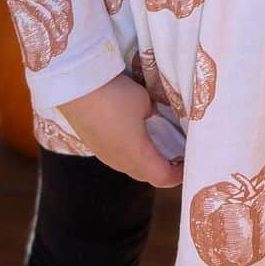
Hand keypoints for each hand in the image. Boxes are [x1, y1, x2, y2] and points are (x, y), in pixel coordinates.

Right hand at [58, 71, 183, 187]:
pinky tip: (132, 131)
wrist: (75, 88)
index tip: (188, 161)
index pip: (163, 177)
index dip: (179, 174)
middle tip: (176, 151)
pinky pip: (117, 155)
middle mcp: (120, 162)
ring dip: (145, 158)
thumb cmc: (116, 97)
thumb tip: (153, 119)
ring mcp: (104, 155)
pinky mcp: (93, 143)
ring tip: (156, 140)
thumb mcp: (145, 102)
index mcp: (137, 157)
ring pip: (130, 166)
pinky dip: (130, 150)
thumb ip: (153, 116)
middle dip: (163, 167)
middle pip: (147, 175)